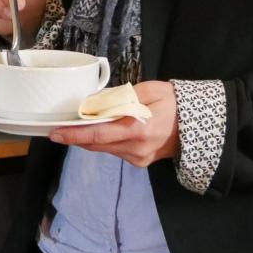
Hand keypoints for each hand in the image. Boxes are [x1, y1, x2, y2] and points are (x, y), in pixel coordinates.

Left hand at [49, 81, 179, 166]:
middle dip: (76, 136)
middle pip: (96, 144)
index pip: (98, 134)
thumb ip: (122, 97)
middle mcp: (136, 149)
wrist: (197, 126)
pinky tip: (102, 130)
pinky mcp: (139, 161)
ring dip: (90, 138)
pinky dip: (104, 141)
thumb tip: (96, 102)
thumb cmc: (176, 103)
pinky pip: (114, 151)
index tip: (55, 133)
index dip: (74, 134)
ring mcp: (138, 158)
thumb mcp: (150, 90)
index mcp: (138, 130)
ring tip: (78, 125)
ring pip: (104, 149)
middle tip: (59, 127)